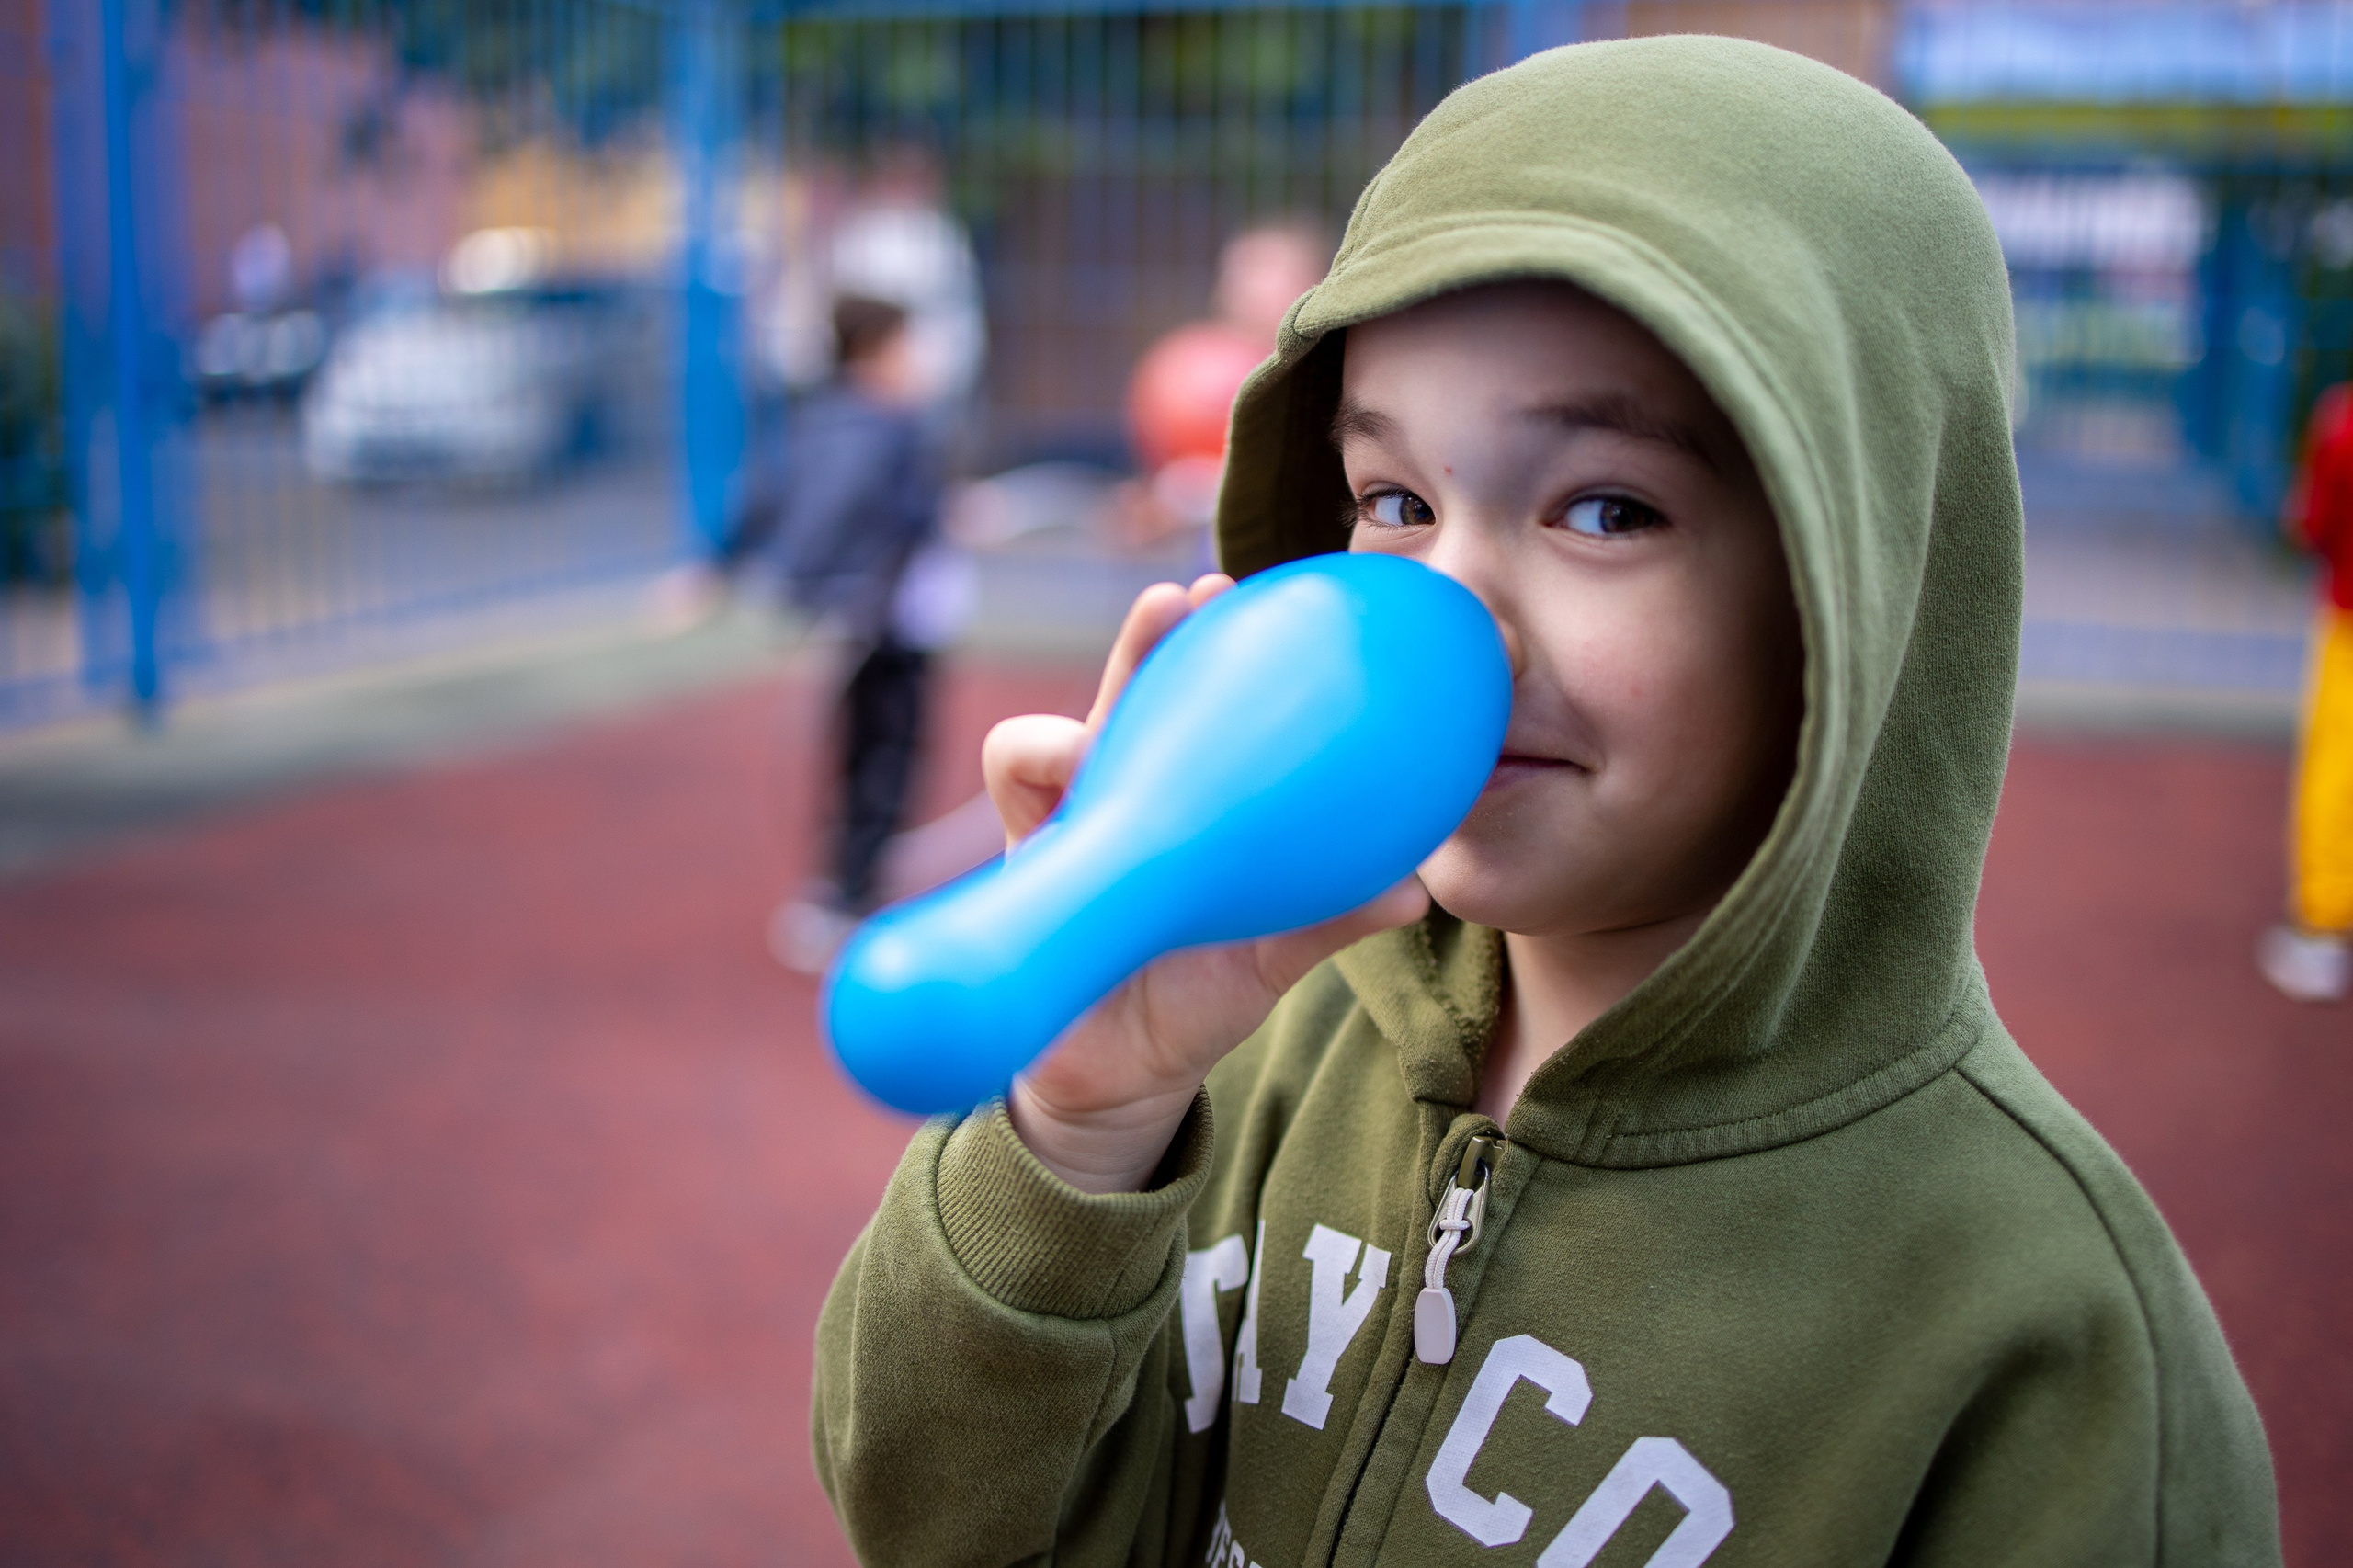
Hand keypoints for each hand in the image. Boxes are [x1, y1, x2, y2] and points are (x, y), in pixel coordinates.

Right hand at [982, 575, 1430, 1194]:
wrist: (1124, 1072)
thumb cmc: (1198, 985)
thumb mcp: (1274, 948)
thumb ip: (1335, 915)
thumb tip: (1419, 891)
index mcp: (1179, 793)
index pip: (1187, 699)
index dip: (1205, 641)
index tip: (1234, 590)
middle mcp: (1113, 795)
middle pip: (1116, 698)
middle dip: (1137, 644)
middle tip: (1173, 601)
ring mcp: (1058, 834)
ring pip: (1033, 757)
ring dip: (1049, 743)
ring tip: (1076, 750)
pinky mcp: (1020, 884)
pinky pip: (1010, 840)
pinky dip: (1026, 813)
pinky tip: (1049, 809)